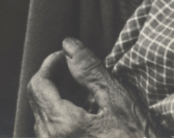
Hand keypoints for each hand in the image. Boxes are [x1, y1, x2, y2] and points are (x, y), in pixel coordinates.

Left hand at [28, 39, 153, 137]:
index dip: (50, 64)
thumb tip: (68, 45)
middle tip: (78, 70)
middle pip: (38, 100)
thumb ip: (89, 70)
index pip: (38, 85)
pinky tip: (85, 112)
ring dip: (59, 98)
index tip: (67, 55)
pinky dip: (63, 116)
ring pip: (44, 117)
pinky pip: (52, 133)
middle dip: (55, 79)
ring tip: (85, 91)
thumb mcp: (116, 99)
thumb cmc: (135, 137)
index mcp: (61, 125)